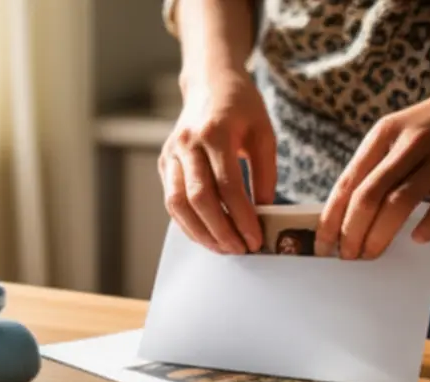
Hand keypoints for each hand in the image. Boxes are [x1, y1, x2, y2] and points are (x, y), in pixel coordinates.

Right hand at [159, 68, 276, 254]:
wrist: (209, 83)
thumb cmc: (240, 106)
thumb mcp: (264, 132)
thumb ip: (265, 173)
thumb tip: (265, 213)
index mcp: (215, 132)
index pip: (228, 185)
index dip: (242, 217)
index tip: (256, 238)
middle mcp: (187, 143)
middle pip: (199, 199)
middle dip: (221, 231)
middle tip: (241, 250)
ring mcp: (171, 154)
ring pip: (178, 204)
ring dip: (201, 233)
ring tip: (224, 248)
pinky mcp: (164, 163)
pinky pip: (172, 201)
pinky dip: (188, 223)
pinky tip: (207, 235)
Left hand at [317, 77, 429, 259]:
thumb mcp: (404, 128)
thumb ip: (381, 163)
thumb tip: (351, 212)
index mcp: (385, 132)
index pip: (348, 182)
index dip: (331, 219)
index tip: (323, 245)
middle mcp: (409, 144)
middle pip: (366, 198)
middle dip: (350, 234)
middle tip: (347, 256)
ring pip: (396, 206)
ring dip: (378, 237)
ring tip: (371, 254)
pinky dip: (424, 230)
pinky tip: (416, 238)